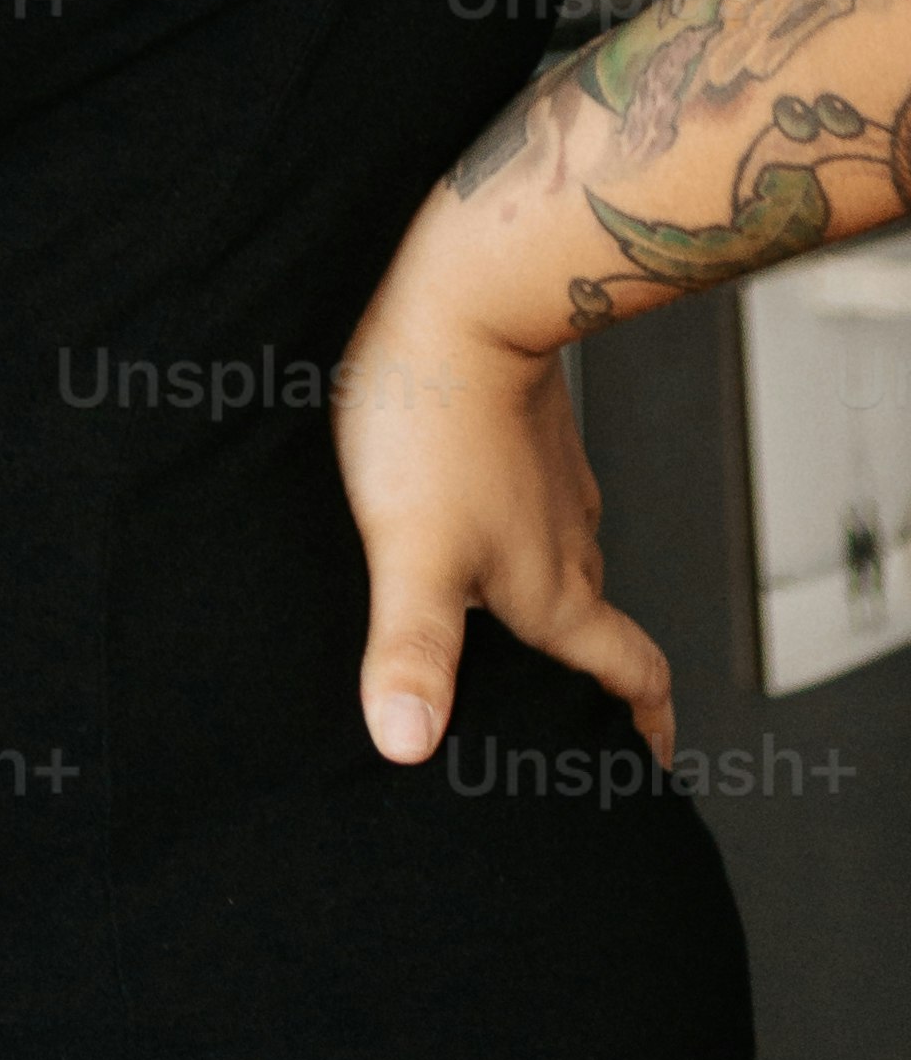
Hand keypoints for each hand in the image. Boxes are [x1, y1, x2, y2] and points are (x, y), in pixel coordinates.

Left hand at [332, 246, 674, 770]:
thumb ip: (412, 649)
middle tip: (564, 712)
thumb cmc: (436, 421)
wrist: (464, 295)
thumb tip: (405, 745)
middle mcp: (569, 544)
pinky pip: (530, 505)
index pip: (632, 676)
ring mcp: (552, 486)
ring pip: (564, 564)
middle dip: (588, 677)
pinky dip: (514, 536)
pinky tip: (468, 530)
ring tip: (504, 631)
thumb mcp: (411, 551)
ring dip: (548, 603)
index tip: (653, 763)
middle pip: (596, 631)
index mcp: (556, 593)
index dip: (647, 726)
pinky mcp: (524, 436)